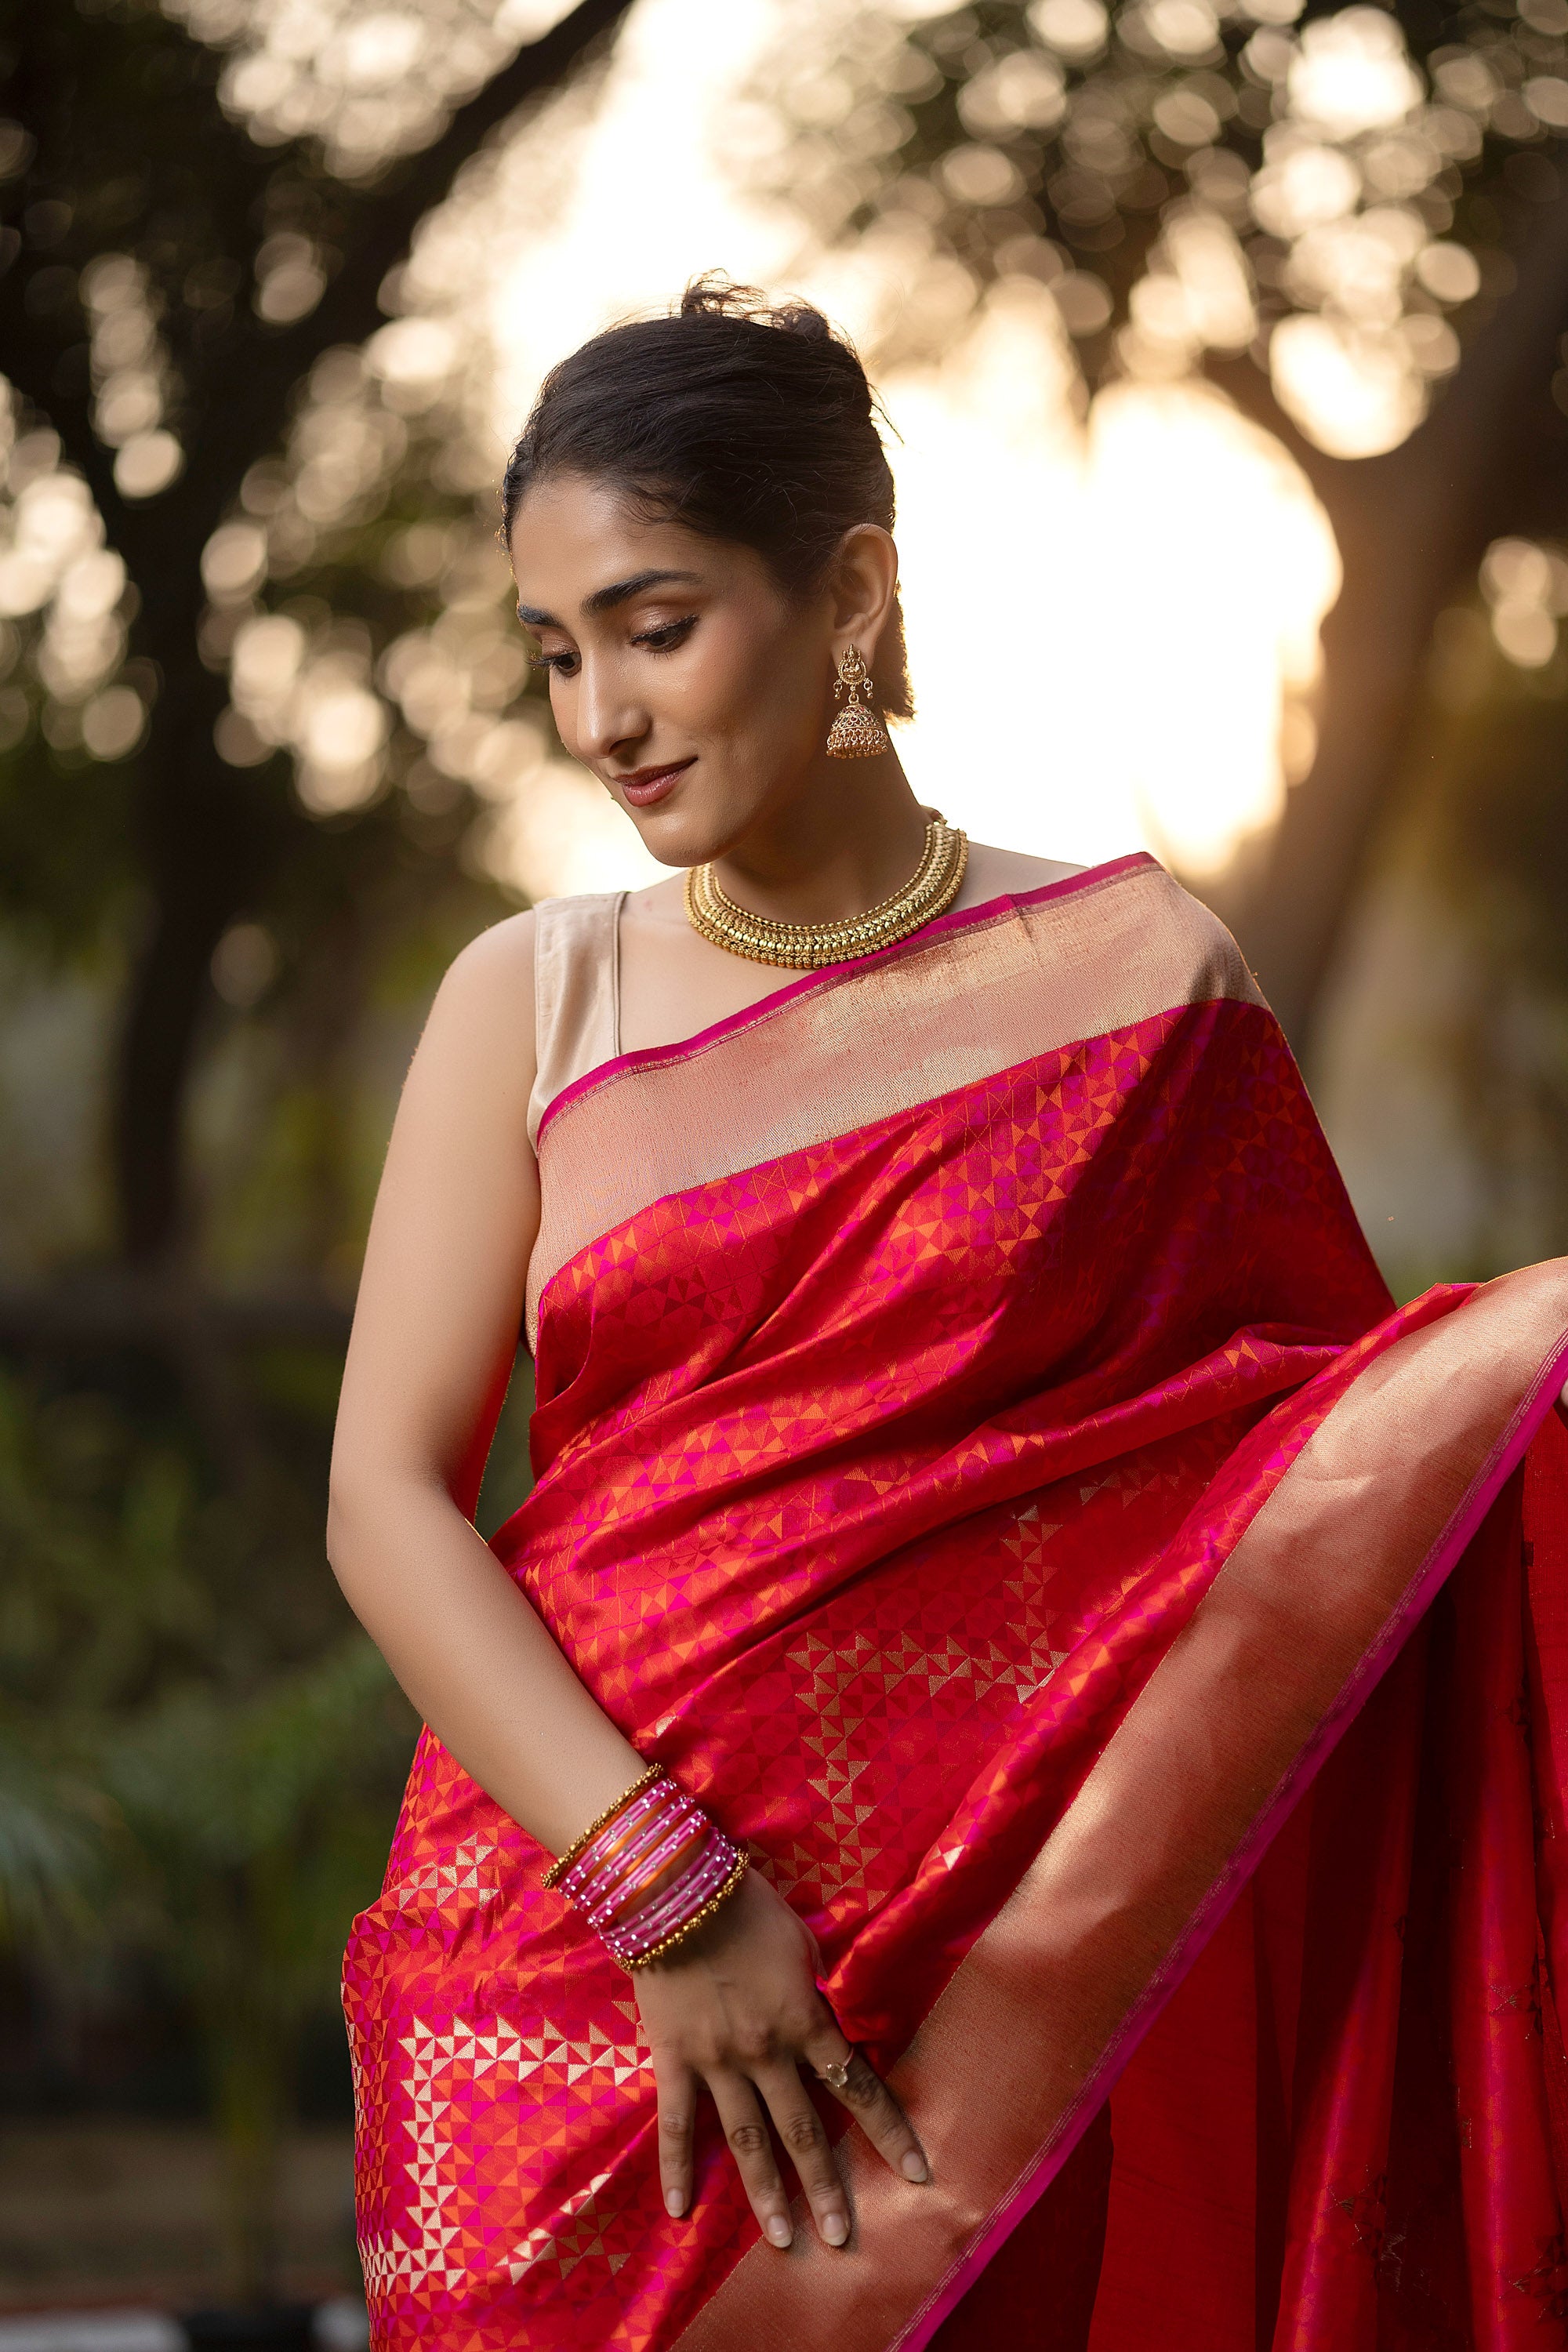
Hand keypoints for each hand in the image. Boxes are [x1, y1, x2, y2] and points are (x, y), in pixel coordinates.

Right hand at [633, 1866, 928, 2248]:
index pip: (857, 2085)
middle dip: (825, 2187)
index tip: (917, 2172)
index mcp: (805, 2021)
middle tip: (841, 2238)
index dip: (889, 2130)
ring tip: (783, 2241)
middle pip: (803, 2130)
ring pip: (747, 2140)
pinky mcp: (675, 2060)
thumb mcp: (802, 1944)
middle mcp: (767, 2053)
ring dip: (767, 2194)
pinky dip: (676, 2168)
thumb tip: (827, 2020)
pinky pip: (677, 2124)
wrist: (676, 1892)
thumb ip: (815, 1991)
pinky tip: (680, 2210)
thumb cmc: (748, 1906)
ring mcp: (718, 2062)